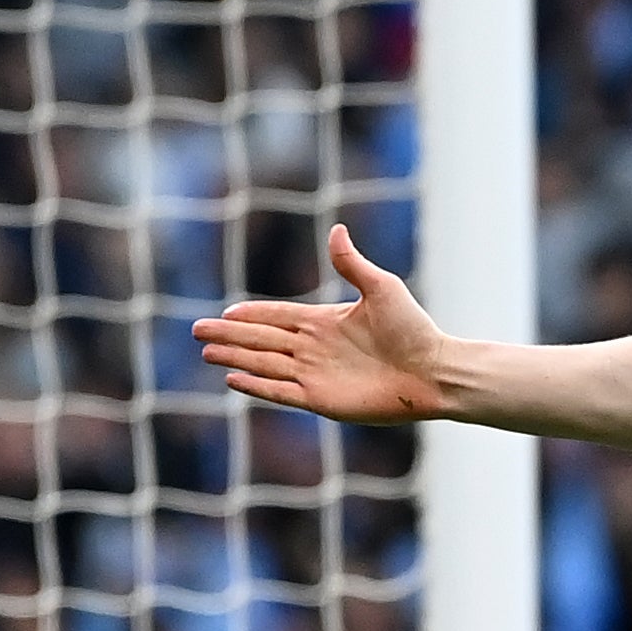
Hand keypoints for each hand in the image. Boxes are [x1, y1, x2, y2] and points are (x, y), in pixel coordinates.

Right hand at [194, 225, 446, 424]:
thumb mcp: (382, 288)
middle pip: (262, 340)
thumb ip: (352, 264)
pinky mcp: (321, 400)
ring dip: (235, 357)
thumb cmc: (414, 329)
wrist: (434, 372)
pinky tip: (233, 378)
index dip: (252, 313)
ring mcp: (316, 375)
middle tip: (197, 331)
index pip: (278, 316)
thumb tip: (336, 230)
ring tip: (206, 352)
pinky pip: (280, 392)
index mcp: (325, 322)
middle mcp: (315, 349)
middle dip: (230, 334)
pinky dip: (256, 386)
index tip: (227, 310)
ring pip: (264, 364)